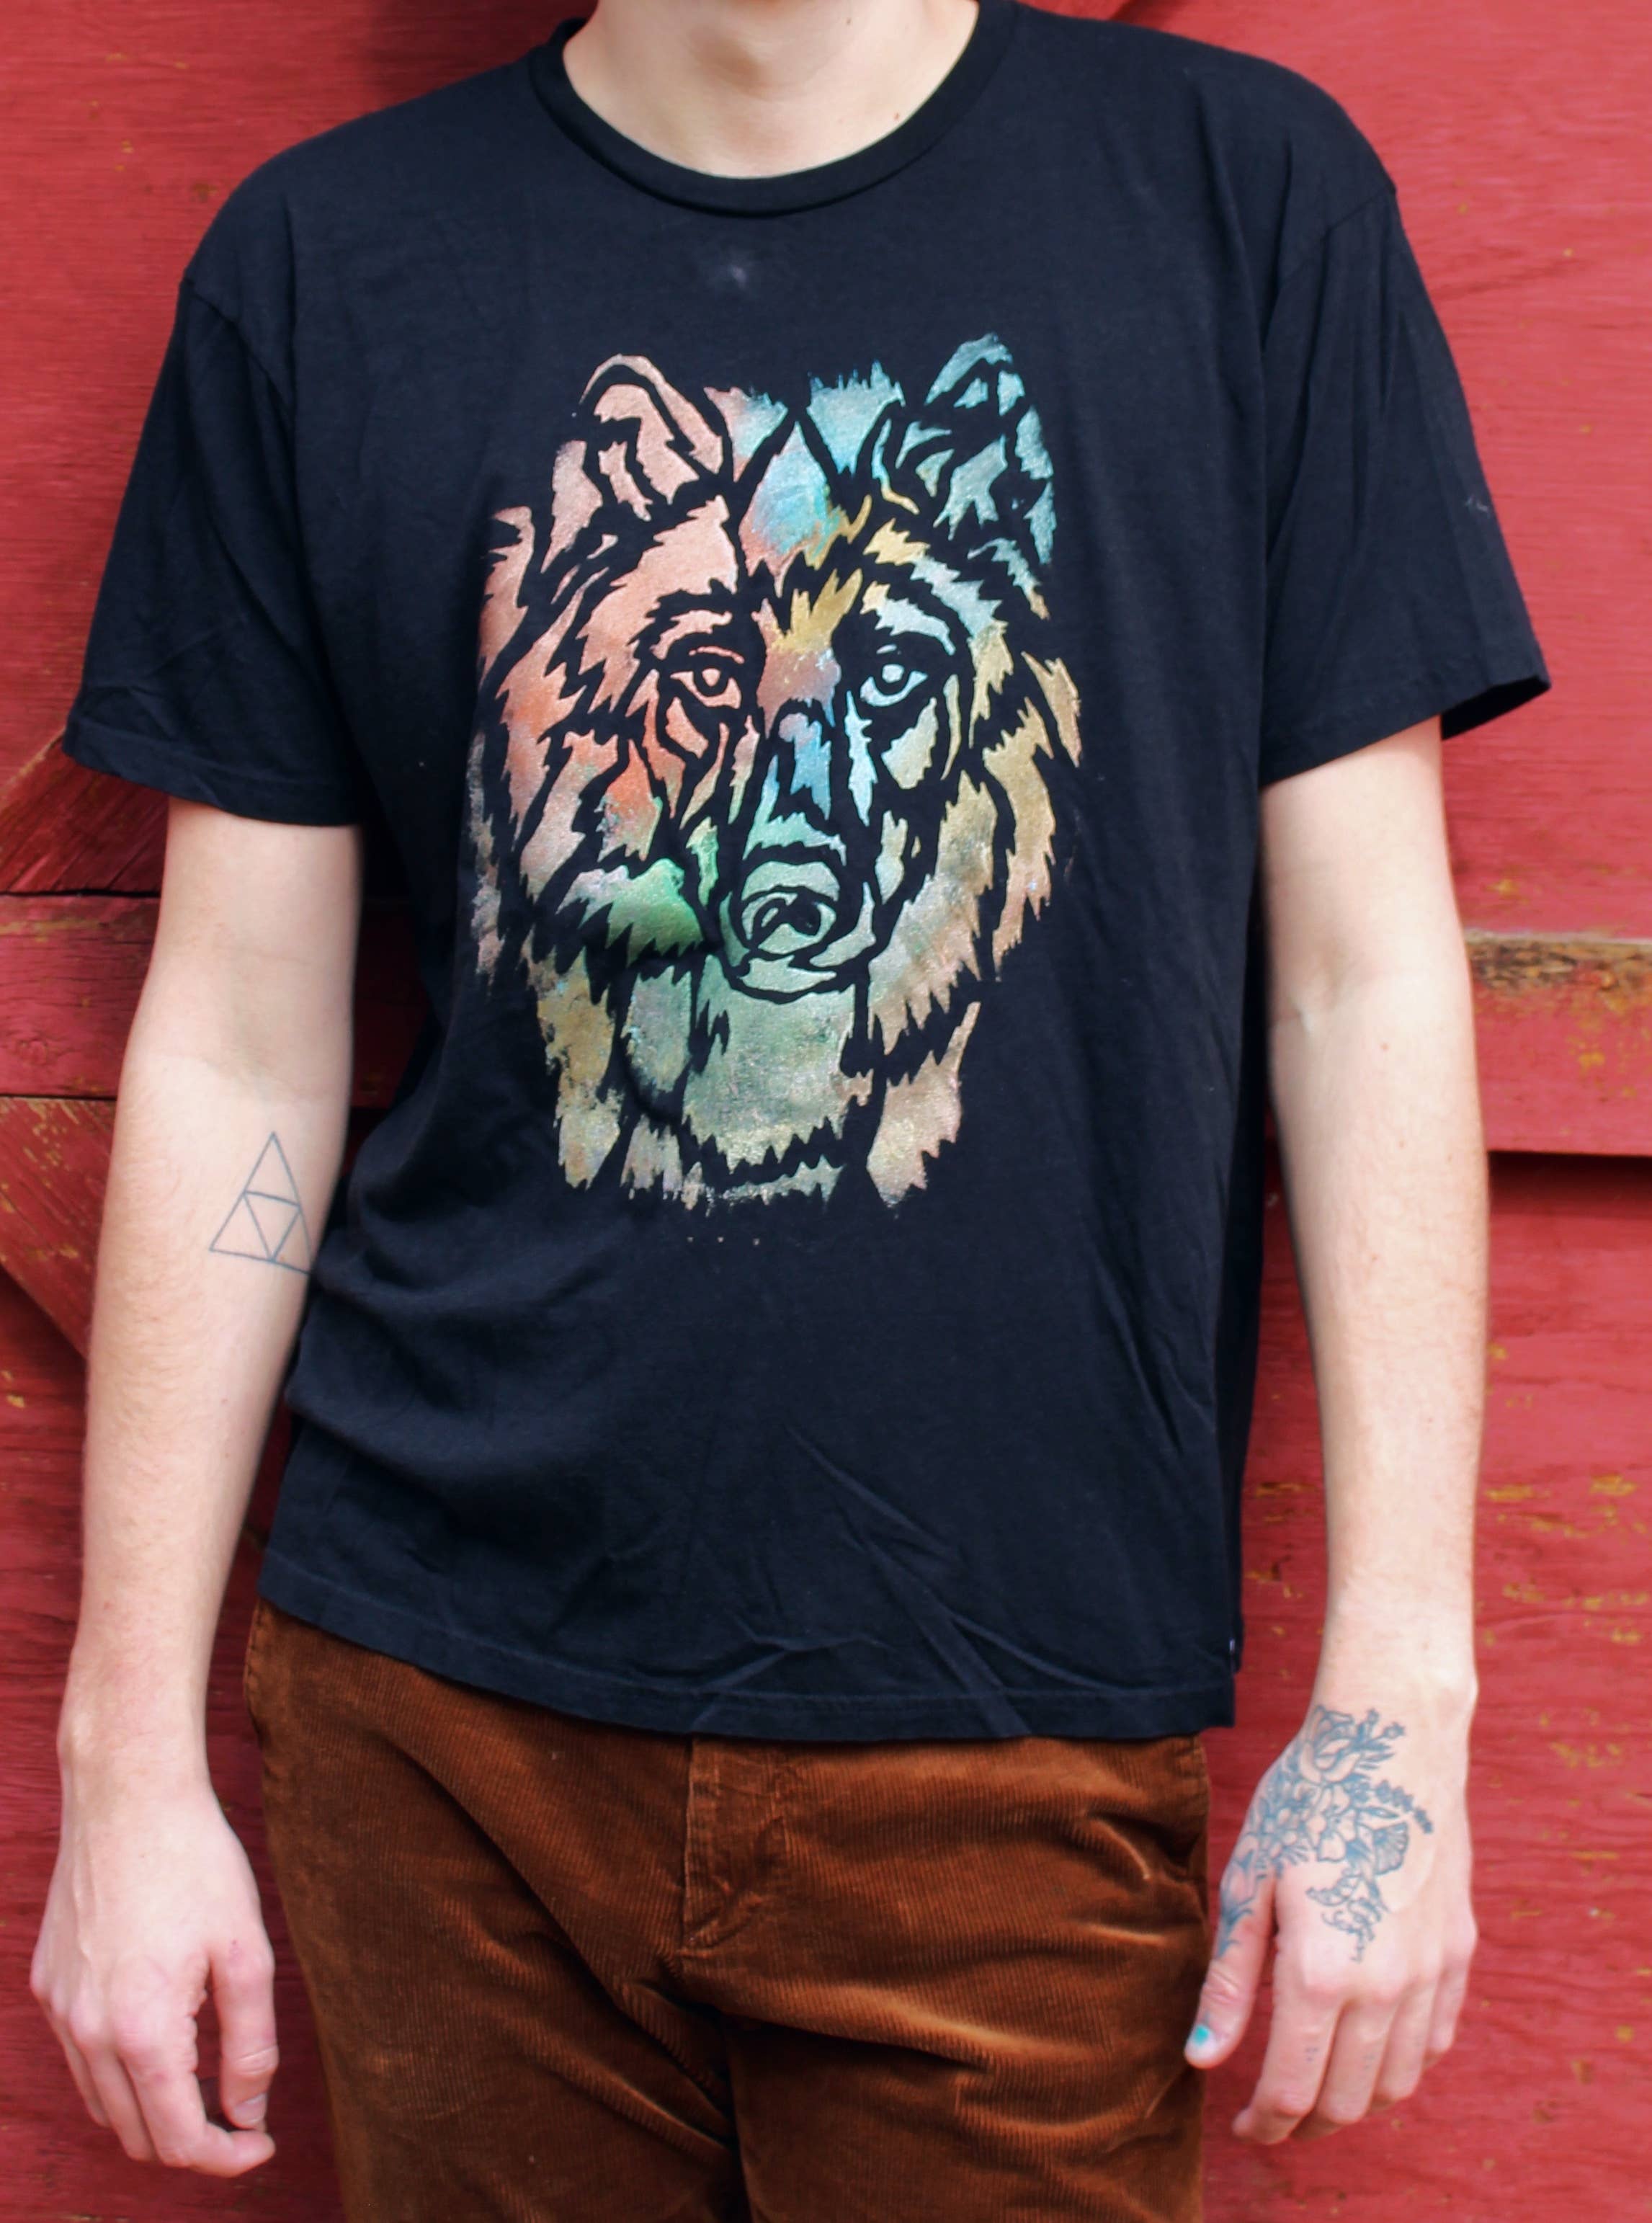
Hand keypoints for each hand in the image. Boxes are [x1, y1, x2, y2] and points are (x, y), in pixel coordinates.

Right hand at [31, 1771, 278, 2175]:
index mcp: (142, 2032)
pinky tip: (160, 2038)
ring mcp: (60, 2011)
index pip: (178, 2140)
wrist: (128, 1796)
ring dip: (153, 2111)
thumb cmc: (197, 1864)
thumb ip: (251, 2044)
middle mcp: (88, 2033)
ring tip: (205, 2082)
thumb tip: (248, 2113)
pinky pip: (81, 2058)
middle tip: (242, 2115)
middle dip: (192, 2141)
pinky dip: (119, 2072)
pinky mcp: (48, 1985)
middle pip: (137, 2134)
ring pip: (104, 2103)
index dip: (226, 2158)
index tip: (262, 2144)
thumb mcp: (247, 1951)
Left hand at [1183, 1696, 1475, 2140]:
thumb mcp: (1249, 1882)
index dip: (1265, 2124)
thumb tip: (1203, 2058)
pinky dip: (1403, 2064)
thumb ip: (1230, 1980)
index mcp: (1320, 1974)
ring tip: (1318, 2088)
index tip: (1242, 2130)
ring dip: (1356, 2100)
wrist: (1392, 1744)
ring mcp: (1430, 1973)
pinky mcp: (1458, 1953)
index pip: (1293, 2090)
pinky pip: (1436, 2040)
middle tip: (1274, 2117)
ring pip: (1398, 2081)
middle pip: (1348, 2100)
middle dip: (1307, 2122)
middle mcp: (1384, 1989)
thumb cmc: (1307, 1802)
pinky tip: (1372, 2049)